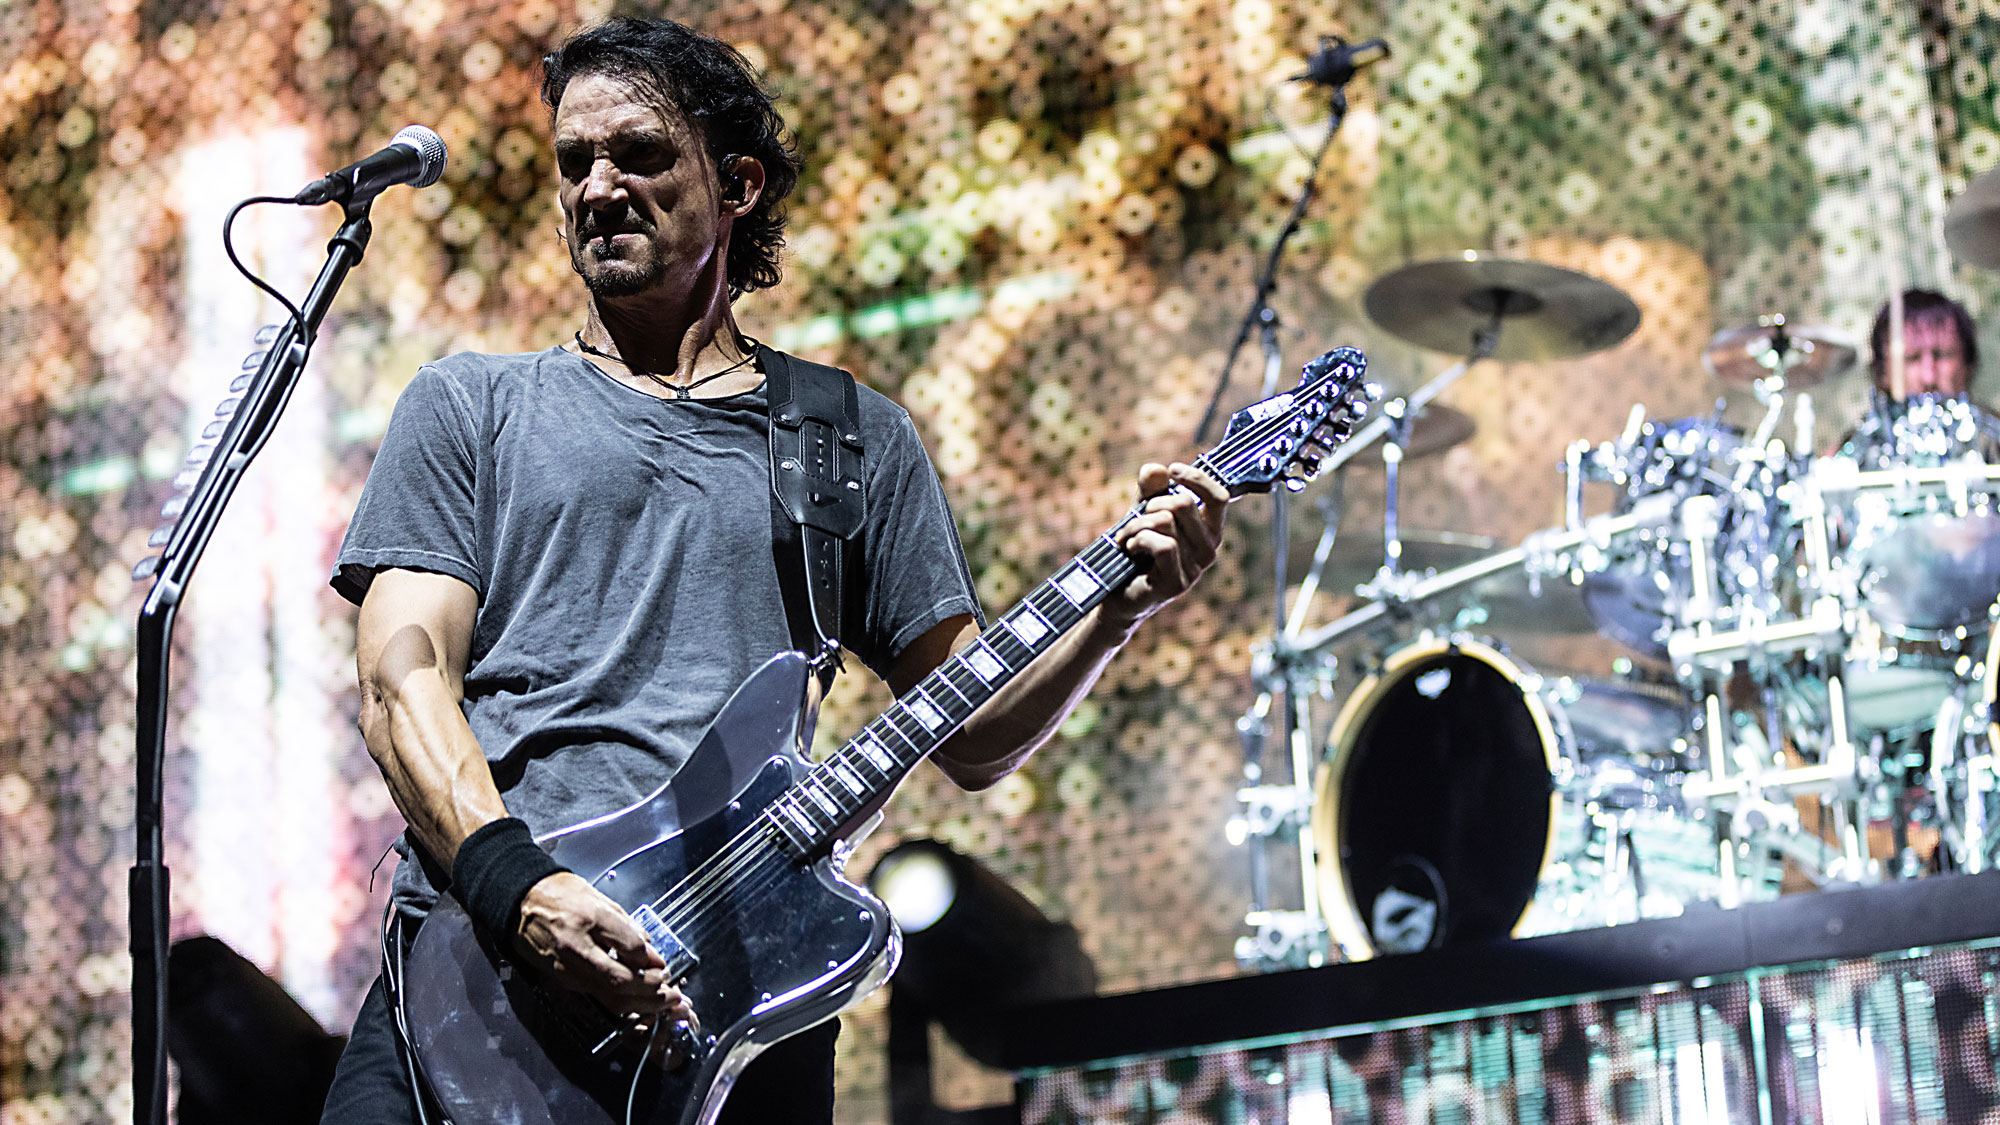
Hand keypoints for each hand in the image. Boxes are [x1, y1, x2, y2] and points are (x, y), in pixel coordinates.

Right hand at [512, 872, 695, 1023]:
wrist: (521, 900)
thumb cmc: (560, 894)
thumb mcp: (600, 899)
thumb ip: (627, 927)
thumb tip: (650, 952)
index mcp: (590, 917)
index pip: (631, 947)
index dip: (653, 960)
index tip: (663, 964)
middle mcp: (577, 946)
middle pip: (622, 979)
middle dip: (653, 991)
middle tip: (672, 994)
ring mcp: (567, 967)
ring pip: (609, 996)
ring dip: (641, 1004)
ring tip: (662, 1003)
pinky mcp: (562, 979)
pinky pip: (596, 996)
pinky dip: (620, 1002)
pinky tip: (636, 1002)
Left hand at [1106, 462, 1229, 624]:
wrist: (1118, 594)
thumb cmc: (1134, 552)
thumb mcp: (1142, 513)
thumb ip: (1150, 491)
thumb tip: (1157, 469)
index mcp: (1208, 532)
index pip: (1219, 497)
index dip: (1197, 478)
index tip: (1173, 470)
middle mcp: (1208, 550)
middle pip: (1184, 504)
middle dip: (1151, 504)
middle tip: (1135, 518)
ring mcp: (1195, 569)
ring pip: (1166, 522)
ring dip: (1136, 524)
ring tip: (1125, 537)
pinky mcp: (1177, 583)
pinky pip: (1163, 545)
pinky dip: (1138, 540)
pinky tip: (1129, 549)